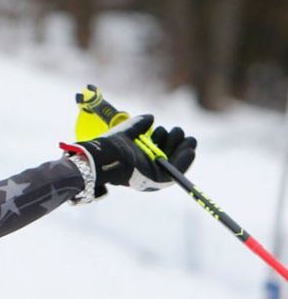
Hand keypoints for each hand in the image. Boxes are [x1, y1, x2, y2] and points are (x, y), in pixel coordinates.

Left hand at [61, 114, 196, 196]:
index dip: (165, 138)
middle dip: (176, 140)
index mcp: (140, 157)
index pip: (159, 148)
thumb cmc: (112, 146)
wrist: (106, 156)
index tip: (164, 129)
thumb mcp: (128, 131)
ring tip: (188, 138)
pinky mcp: (157, 180)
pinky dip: (185, 161)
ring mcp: (153, 174)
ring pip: (175, 161)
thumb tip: (151, 117)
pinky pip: (176, 171)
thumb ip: (139, 124)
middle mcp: (148, 167)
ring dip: (184, 149)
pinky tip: (191, 150)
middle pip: (170, 154)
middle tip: (176, 131)